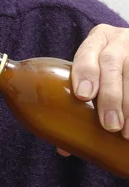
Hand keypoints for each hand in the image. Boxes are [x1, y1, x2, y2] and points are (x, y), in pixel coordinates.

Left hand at [57, 24, 128, 156]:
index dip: (85, 72)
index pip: (87, 52)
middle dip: (110, 96)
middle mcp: (119, 41)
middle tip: (109, 125)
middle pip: (112, 64)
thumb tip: (63, 148)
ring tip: (126, 133)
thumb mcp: (95, 71)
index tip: (83, 96)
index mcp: (98, 39)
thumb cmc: (108, 68)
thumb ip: (80, 100)